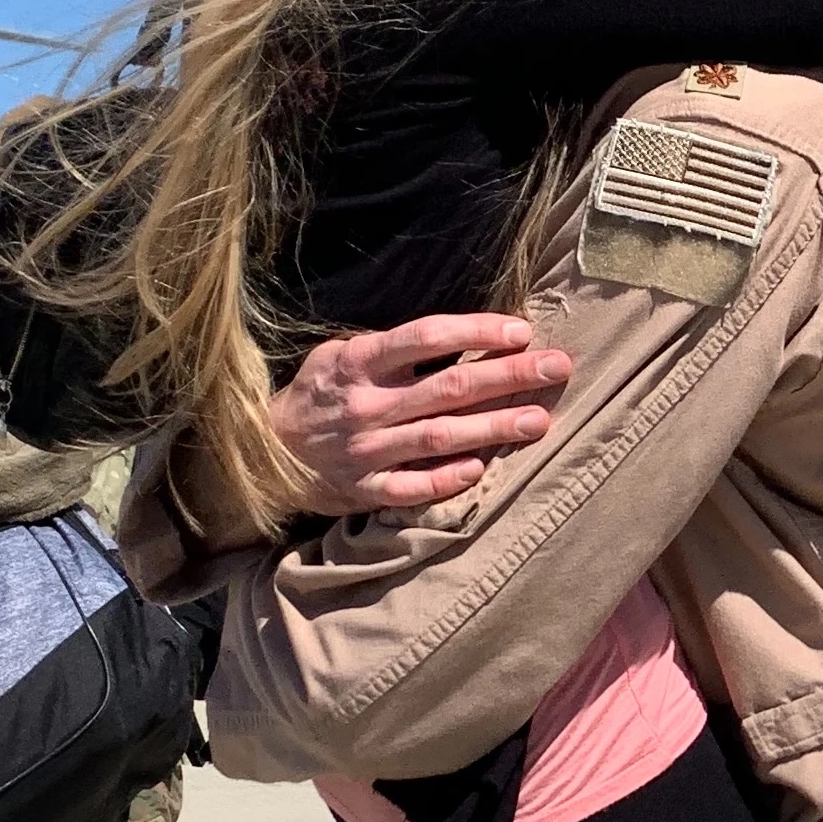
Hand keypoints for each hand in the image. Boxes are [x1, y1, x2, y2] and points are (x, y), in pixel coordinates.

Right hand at [265, 314, 571, 511]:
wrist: (264, 453)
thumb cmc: (318, 394)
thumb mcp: (339, 355)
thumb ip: (390, 349)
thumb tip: (460, 339)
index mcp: (359, 362)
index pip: (427, 337)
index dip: (477, 332)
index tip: (521, 332)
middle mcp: (366, 405)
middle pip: (449, 387)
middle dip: (509, 375)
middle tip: (557, 367)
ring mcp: (365, 450)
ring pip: (440, 437)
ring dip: (494, 427)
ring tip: (539, 420)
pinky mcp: (363, 489)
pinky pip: (411, 488)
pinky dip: (446, 479)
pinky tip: (481, 469)